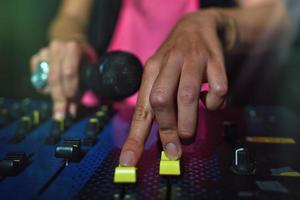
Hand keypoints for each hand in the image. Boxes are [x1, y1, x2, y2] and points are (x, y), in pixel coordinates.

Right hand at [30, 40, 94, 118]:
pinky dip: (42, 86)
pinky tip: (49, 90)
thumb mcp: (89, 65)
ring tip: (58, 103)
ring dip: (51, 94)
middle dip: (58, 98)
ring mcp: (44, 52)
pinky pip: (36, 76)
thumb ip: (84, 84)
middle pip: (55, 78)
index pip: (69, 71)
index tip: (70, 101)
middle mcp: (56, 48)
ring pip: (45, 78)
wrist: (68, 36)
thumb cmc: (82, 54)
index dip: (70, 88)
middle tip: (60, 115)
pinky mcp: (36, 57)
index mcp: (73, 47)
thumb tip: (75, 109)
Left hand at [120, 10, 229, 165]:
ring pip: (187, 95)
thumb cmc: (175, 60)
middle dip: (168, 130)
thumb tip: (162, 142)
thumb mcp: (159, 77)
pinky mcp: (215, 60)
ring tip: (189, 134)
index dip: (135, 138)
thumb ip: (158, 106)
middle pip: (161, 101)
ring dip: (189, 122)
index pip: (141, 109)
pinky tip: (210, 103)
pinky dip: (215, 103)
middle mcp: (169, 63)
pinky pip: (217, 88)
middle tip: (175, 147)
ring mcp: (192, 60)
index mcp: (151, 71)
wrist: (196, 26)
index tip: (129, 163)